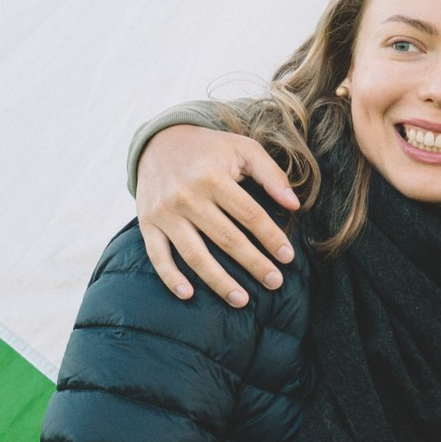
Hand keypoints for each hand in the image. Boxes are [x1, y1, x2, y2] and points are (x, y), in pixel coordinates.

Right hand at [135, 124, 297, 305]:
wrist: (158, 142)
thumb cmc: (209, 149)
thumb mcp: (242, 149)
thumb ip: (271, 174)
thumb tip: (294, 205)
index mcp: (213, 176)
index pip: (249, 214)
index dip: (271, 238)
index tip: (288, 258)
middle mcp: (187, 195)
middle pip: (226, 238)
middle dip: (254, 264)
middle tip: (274, 282)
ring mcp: (165, 212)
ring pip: (194, 254)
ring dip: (218, 280)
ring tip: (241, 300)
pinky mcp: (147, 223)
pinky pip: (157, 255)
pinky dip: (170, 277)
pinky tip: (188, 294)